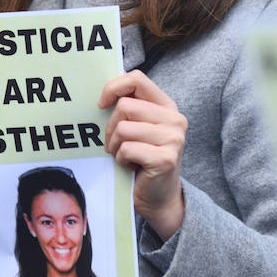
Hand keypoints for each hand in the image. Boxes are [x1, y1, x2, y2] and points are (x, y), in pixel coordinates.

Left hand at [99, 70, 187, 239]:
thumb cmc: (141, 159)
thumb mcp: (136, 127)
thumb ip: (128, 105)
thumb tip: (109, 82)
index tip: (101, 105)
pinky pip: (127, 149)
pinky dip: (121, 160)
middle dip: (110, 127)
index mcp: (167, 106)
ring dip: (115, 146)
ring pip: (123, 128)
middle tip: (114, 144)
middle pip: (125, 106)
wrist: (158, 197)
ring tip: (124, 155)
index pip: (137, 79)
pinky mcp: (166, 159)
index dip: (113, 88)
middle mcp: (175, 119)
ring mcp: (173, 139)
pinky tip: (131, 166)